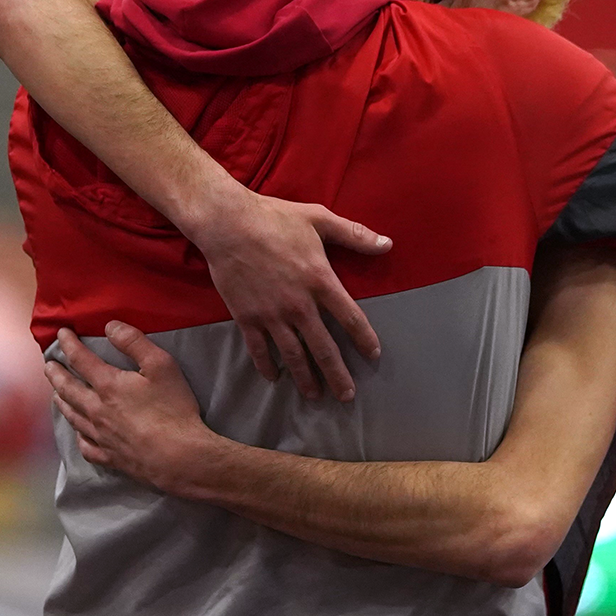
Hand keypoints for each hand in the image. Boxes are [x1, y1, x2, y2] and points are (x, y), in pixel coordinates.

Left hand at [47, 323, 216, 489]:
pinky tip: (79, 432)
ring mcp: (101, 435)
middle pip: (68, 389)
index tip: (61, 333)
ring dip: (61, 401)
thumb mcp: (161, 365)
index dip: (68, 344)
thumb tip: (110, 326)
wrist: (178, 457)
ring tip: (56, 394)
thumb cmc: (173, 409)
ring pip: (72, 416)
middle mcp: (97, 410)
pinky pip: (85, 446)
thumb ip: (134, 342)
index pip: (80, 359)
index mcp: (108, 385)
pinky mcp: (109, 457)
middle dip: (56, 374)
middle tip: (48, 365)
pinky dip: (78, 436)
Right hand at [184, 189, 390, 401]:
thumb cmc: (275, 218)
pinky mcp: (246, 317)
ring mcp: (271, 315)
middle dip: (337, 375)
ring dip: (306, 379)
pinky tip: (275, 378)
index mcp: (320, 281)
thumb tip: (388, 244)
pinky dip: (267, 366)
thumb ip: (355, 235)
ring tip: (315, 397)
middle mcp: (298, 305)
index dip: (365, 339)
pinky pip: (259, 349)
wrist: (227, 224)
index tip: (374, 355)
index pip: (350, 318)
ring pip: (293, 356)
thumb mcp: (319, 219)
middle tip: (347, 396)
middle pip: (324, 348)